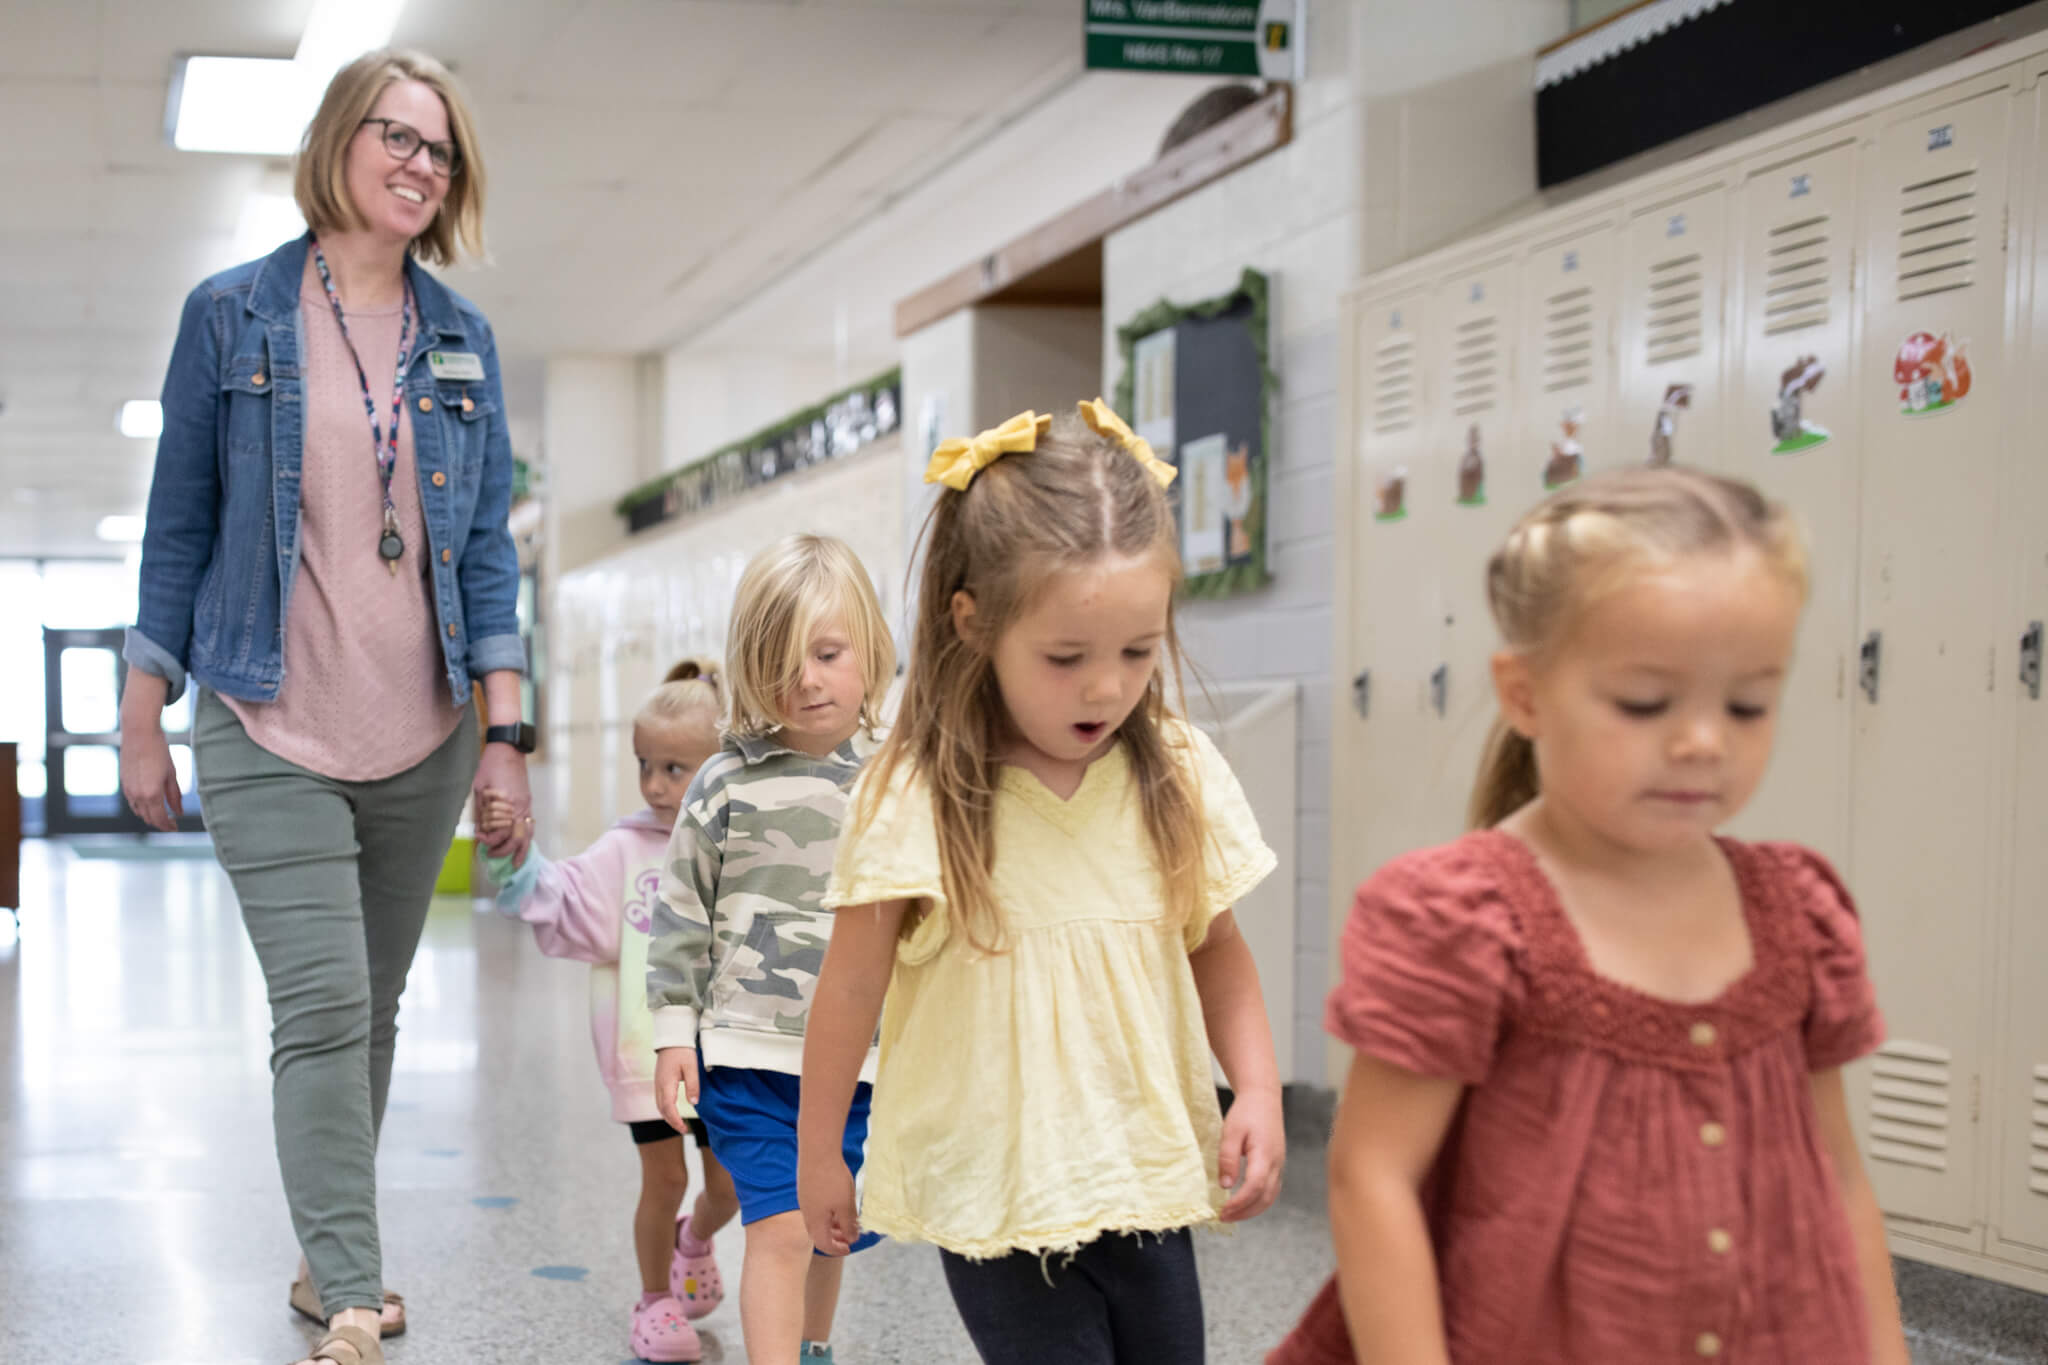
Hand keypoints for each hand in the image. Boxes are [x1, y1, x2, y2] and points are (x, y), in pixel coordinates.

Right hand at [119, 718, 182, 831]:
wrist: (139, 734)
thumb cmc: (159, 751)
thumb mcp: (171, 774)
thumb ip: (174, 796)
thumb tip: (178, 813)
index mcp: (151, 794)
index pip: (159, 819)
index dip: (168, 826)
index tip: (176, 828)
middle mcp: (137, 795)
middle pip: (148, 818)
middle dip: (160, 823)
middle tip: (171, 823)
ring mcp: (128, 790)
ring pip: (139, 811)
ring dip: (150, 816)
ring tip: (162, 815)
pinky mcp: (124, 783)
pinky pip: (132, 802)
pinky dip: (142, 807)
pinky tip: (151, 803)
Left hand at [472, 740, 530, 864]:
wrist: (508, 748)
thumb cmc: (490, 765)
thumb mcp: (479, 789)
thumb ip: (481, 813)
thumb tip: (480, 833)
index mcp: (506, 803)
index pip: (499, 832)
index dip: (488, 839)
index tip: (479, 838)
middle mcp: (519, 807)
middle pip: (516, 838)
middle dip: (504, 851)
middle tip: (491, 856)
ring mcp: (526, 804)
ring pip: (528, 834)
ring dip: (522, 850)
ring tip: (517, 863)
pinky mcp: (527, 802)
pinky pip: (530, 825)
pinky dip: (526, 838)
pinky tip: (522, 845)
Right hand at [655, 1047, 698, 1131]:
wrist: (672, 1038)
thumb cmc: (683, 1051)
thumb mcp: (692, 1067)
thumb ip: (693, 1085)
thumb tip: (693, 1103)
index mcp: (666, 1083)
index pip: (668, 1107)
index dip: (675, 1120)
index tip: (684, 1129)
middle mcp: (659, 1085)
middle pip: (661, 1109)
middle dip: (671, 1121)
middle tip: (683, 1130)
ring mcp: (657, 1083)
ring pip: (659, 1105)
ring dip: (668, 1116)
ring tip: (679, 1124)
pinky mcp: (659, 1081)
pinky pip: (660, 1099)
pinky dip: (666, 1109)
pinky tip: (674, 1111)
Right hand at [799, 1151, 860, 1255]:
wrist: (817, 1150)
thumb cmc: (832, 1179)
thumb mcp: (846, 1206)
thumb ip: (849, 1225)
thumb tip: (852, 1239)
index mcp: (815, 1221)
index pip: (823, 1244)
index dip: (837, 1250)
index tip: (849, 1248)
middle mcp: (807, 1213)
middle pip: (819, 1233)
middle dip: (836, 1238)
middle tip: (850, 1237)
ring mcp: (805, 1199)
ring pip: (819, 1220)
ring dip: (833, 1224)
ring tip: (847, 1221)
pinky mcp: (807, 1187)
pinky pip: (817, 1208)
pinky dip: (829, 1212)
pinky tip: (839, 1204)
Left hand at [1217, 1086, 1285, 1221]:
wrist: (1263, 1099)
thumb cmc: (1246, 1112)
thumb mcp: (1231, 1131)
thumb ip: (1228, 1158)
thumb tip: (1225, 1185)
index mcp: (1265, 1154)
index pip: (1255, 1187)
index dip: (1239, 1202)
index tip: (1223, 1210)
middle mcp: (1276, 1163)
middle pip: (1265, 1198)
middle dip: (1245, 1212)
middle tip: (1224, 1217)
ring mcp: (1279, 1165)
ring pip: (1270, 1197)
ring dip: (1252, 1210)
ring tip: (1232, 1215)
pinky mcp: (1277, 1165)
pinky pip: (1271, 1190)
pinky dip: (1258, 1201)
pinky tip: (1244, 1203)